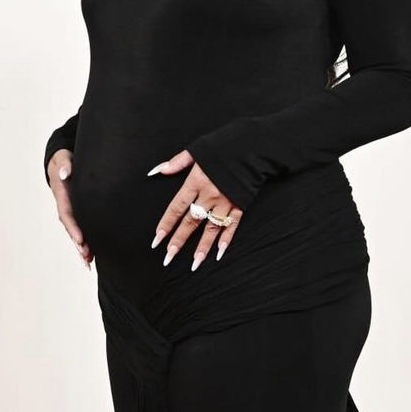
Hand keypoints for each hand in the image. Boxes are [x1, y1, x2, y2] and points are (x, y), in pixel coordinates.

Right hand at [47, 149, 92, 268]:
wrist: (63, 161)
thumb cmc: (63, 159)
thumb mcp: (62, 157)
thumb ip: (64, 164)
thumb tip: (64, 173)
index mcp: (62, 194)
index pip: (67, 213)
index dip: (73, 227)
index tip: (81, 239)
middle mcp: (65, 206)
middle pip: (71, 228)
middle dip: (78, 243)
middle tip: (86, 257)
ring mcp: (70, 211)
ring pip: (75, 232)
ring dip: (81, 248)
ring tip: (88, 263)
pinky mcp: (77, 213)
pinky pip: (81, 229)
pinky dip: (85, 243)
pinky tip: (91, 257)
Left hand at [147, 149, 241, 269]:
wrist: (253, 146)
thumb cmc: (224, 146)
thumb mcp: (197, 150)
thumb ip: (177, 162)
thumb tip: (158, 171)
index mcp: (196, 182)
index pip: (177, 207)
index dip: (166, 224)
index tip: (156, 240)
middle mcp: (209, 195)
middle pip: (191, 222)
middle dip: (179, 241)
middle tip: (168, 257)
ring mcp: (226, 202)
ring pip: (211, 229)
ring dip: (202, 248)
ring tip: (194, 264)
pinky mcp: (240, 205)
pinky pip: (232, 226)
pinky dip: (226, 240)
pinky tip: (219, 253)